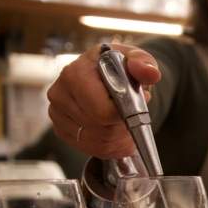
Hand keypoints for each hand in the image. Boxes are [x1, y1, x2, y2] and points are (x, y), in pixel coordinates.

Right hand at [47, 43, 160, 158]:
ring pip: (96, 141)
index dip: (124, 113)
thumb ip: (144, 64)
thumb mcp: (136, 59)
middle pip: (100, 129)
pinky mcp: (60, 128)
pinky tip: (112, 129)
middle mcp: (60, 93)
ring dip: (117, 136)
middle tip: (130, 113)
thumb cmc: (120, 67)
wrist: (108, 75)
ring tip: (122, 120)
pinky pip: (89, 148)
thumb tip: (150, 73)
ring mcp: (57, 112)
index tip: (133, 102)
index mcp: (76, 73)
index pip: (102, 111)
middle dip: (121, 125)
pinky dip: (107, 144)